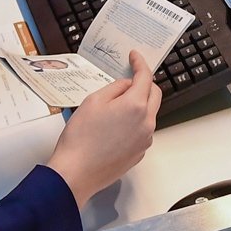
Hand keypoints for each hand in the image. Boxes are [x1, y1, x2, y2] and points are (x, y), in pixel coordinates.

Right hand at [45, 52, 160, 203]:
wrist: (76, 173)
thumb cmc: (80, 138)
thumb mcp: (94, 101)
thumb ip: (115, 88)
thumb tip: (127, 86)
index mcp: (136, 106)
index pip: (145, 77)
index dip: (140, 63)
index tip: (135, 57)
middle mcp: (146, 123)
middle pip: (155, 94)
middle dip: (144, 83)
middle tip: (129, 78)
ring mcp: (145, 140)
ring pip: (149, 113)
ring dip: (139, 104)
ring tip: (115, 106)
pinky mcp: (139, 153)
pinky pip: (142, 130)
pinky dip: (134, 122)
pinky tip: (115, 126)